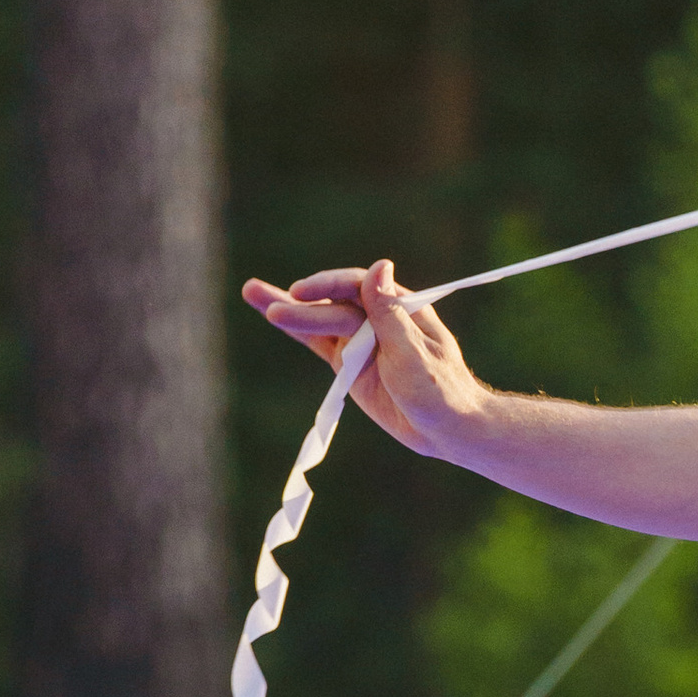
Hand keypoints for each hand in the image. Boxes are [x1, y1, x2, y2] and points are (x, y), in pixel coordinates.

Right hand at [241, 258, 488, 457]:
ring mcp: (360, 340)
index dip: (328, 286)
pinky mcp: (349, 363)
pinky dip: (296, 331)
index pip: (356, 287)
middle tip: (273, 311)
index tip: (302, 293)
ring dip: (287, 307)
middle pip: (333, 306)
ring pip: (319, 320)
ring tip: (250, 291)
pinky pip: (319, 343)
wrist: (447, 428)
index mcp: (400, 307)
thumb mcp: (414, 354)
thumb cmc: (440, 391)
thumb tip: (378, 267)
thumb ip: (390, 315)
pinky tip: (270, 313)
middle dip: (303, 308)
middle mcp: (377, 318)